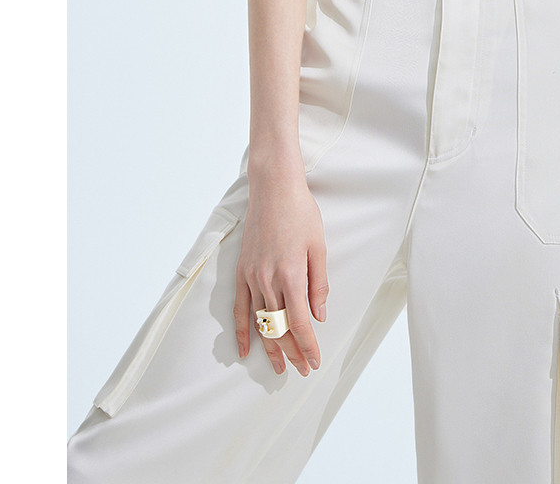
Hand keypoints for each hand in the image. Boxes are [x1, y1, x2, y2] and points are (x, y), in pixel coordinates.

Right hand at [233, 161, 328, 375]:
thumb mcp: (318, 246)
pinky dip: (241, 330)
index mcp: (291, 274)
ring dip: (270, 348)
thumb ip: (318, 283)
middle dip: (293, 352)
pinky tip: (245, 349)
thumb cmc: (301, 213)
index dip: (308, 346)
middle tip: (303, 370)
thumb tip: (320, 315)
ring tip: (280, 367)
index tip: (315, 362)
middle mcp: (268, 280)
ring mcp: (252, 277)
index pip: (300, 322)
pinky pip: (239, 307)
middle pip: (280, 327)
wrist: (273, 188)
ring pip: (260, 322)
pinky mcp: (241, 271)